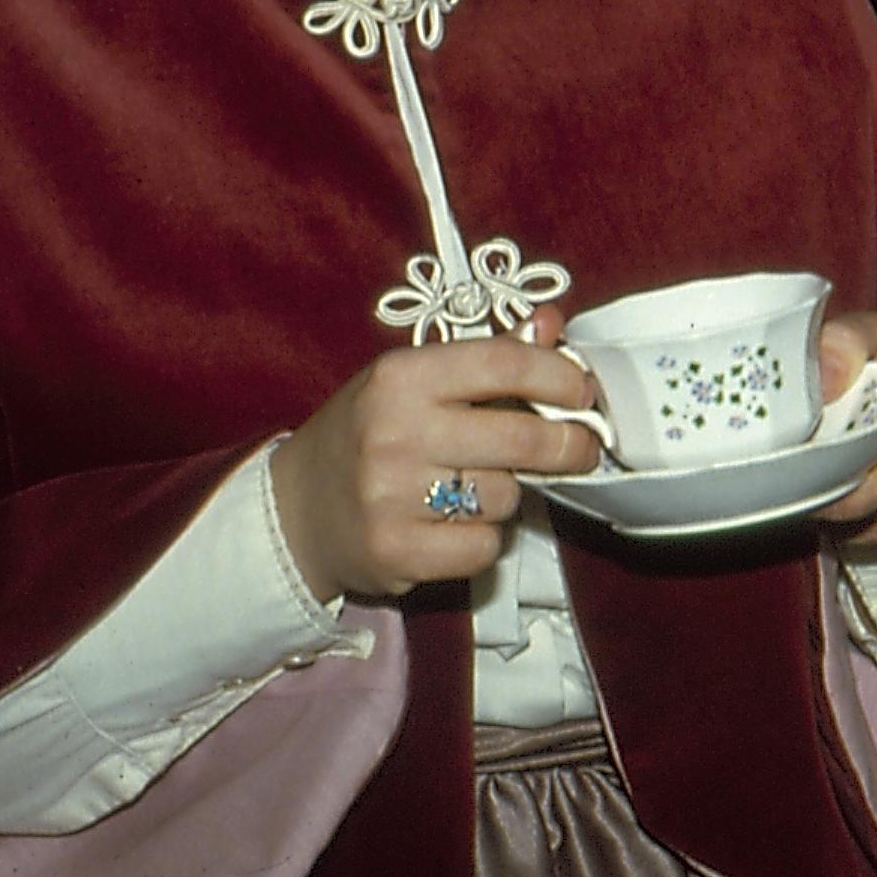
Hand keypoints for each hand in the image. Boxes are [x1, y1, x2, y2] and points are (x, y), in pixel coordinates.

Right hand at [268, 320, 603, 603]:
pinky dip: (483, 539)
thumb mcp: (414, 381)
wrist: (294, 513)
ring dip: (509, 494)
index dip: (560, 377)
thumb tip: (551, 323)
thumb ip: (488, 354)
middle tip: (581, 448)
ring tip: (475, 486)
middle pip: (523, 438)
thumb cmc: (369, 434)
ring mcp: (391, 497)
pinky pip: (484, 546)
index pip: (505, 363)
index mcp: (401, 377)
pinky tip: (453, 525)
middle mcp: (393, 433)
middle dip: (569, 445)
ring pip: (507, 496)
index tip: (582, 393)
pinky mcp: (395, 553)